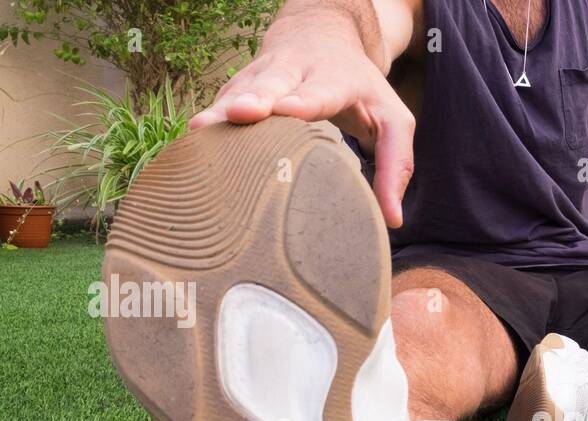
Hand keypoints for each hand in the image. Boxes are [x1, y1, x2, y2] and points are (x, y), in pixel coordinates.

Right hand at [190, 22, 413, 226]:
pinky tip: (191, 143)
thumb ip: (396, 165)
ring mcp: (260, 76)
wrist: (321, 32)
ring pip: (238, 91)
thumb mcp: (394, 120)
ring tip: (201, 130)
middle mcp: (293, 71)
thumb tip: (392, 220)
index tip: (286, 111)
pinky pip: (221, 103)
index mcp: (334, 79)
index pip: (319, 91)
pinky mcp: (238, 86)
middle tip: (241, 113)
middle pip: (271, 85)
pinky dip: (208, 122)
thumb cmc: (361, 89)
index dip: (302, 101)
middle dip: (256, 99)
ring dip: (221, 111)